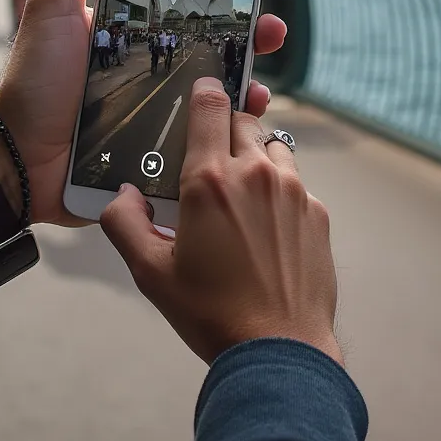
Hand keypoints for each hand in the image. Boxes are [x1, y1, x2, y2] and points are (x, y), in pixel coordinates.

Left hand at [0, 0, 288, 226]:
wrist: (22, 161)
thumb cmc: (34, 78)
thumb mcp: (53, 1)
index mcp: (130, 18)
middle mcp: (154, 52)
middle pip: (214, 24)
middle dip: (249, 2)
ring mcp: (165, 94)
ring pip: (223, 68)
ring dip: (253, 49)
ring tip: (269, 37)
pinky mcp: (170, 136)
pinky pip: (216, 120)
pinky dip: (239, 110)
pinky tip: (253, 99)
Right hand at [101, 76, 340, 365]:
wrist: (280, 350)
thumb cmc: (212, 313)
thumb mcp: (151, 273)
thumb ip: (124, 224)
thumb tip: (123, 195)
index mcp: (209, 180)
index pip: (211, 106)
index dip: (205, 91)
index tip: (202, 90)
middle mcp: (255, 173)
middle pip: (243, 121)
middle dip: (226, 129)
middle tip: (211, 157)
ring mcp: (293, 190)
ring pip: (273, 147)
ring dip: (255, 155)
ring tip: (241, 190)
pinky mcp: (318, 211)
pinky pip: (296, 182)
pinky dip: (279, 189)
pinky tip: (266, 224)